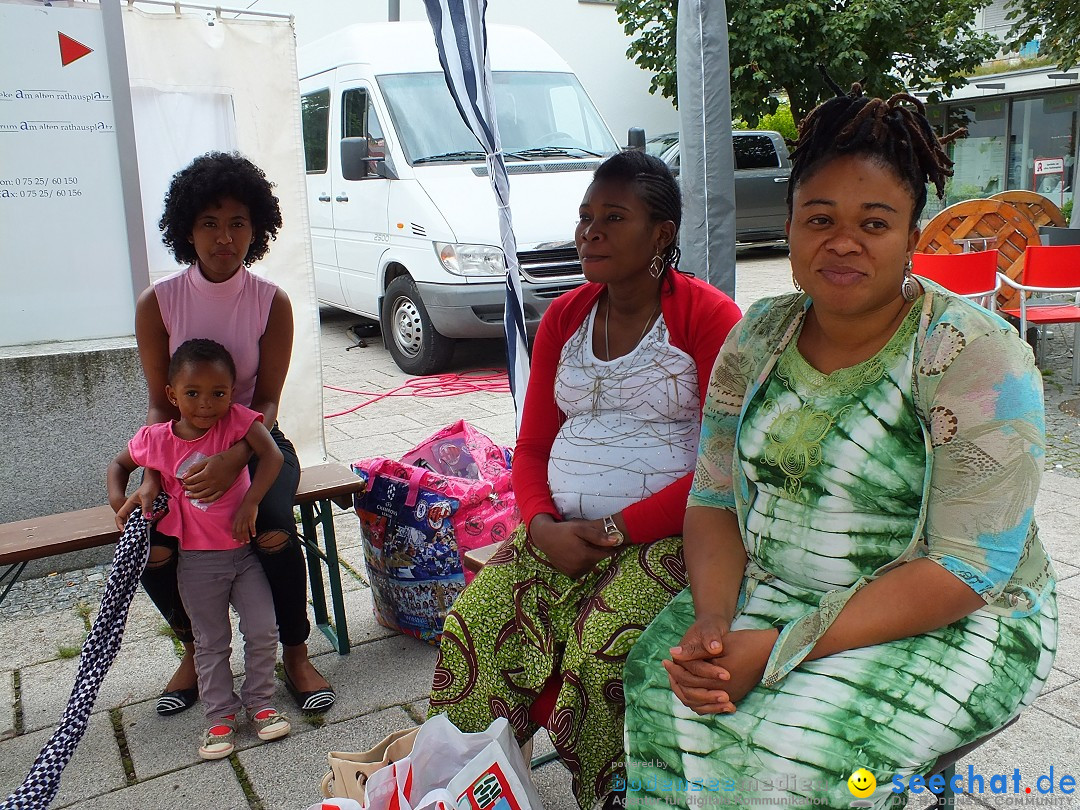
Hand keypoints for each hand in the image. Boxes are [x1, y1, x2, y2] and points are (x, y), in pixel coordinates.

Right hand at [113, 470, 161, 529]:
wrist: (156, 481)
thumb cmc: (149, 486)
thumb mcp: (147, 496)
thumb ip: (146, 507)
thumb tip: (147, 518)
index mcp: (129, 505)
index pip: (120, 516)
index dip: (120, 524)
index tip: (124, 531)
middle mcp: (133, 508)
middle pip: (130, 521)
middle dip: (134, 527)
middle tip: (140, 532)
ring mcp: (140, 509)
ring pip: (140, 520)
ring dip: (145, 523)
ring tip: (152, 522)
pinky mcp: (147, 510)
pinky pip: (147, 518)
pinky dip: (151, 519)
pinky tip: (157, 517)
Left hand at [181, 450, 245, 502]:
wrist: (235, 461)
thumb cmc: (220, 459)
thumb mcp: (206, 460)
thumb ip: (194, 468)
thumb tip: (184, 476)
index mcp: (206, 474)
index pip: (192, 480)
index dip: (186, 481)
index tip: (183, 481)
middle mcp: (211, 482)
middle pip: (196, 488)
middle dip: (188, 488)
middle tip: (184, 488)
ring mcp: (217, 487)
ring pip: (203, 494)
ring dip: (194, 496)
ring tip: (188, 495)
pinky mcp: (223, 490)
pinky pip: (213, 497)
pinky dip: (206, 500)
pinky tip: (200, 500)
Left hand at [232, 502, 257, 542]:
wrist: (250, 501)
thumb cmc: (245, 507)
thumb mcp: (238, 513)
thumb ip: (238, 520)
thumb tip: (238, 525)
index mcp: (236, 519)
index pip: (234, 529)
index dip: (234, 535)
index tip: (235, 540)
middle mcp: (240, 520)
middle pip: (239, 531)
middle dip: (240, 538)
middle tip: (242, 543)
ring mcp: (246, 519)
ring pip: (245, 530)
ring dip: (246, 536)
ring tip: (248, 541)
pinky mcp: (251, 518)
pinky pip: (252, 526)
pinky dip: (252, 531)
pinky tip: (254, 535)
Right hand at [528, 515, 620, 578]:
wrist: (545, 538)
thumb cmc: (564, 531)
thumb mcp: (581, 528)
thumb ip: (598, 536)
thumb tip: (616, 541)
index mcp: (585, 556)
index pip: (607, 554)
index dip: (609, 547)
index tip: (607, 541)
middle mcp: (580, 568)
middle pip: (599, 560)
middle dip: (597, 551)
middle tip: (588, 541)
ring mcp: (575, 573)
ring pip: (592, 565)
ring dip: (590, 557)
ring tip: (581, 546)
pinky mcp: (570, 575)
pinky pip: (584, 569)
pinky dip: (583, 563)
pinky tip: (576, 553)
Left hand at [665, 625, 779, 713]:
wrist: (770, 650)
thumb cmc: (745, 643)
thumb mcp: (719, 644)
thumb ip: (696, 652)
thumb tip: (673, 653)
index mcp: (719, 680)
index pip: (688, 680)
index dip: (674, 670)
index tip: (666, 659)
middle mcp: (724, 693)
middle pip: (692, 694)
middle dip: (677, 681)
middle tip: (668, 668)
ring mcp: (731, 697)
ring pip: (700, 704)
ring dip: (687, 692)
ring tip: (677, 678)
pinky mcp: (735, 697)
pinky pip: (712, 705)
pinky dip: (699, 699)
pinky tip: (693, 688)